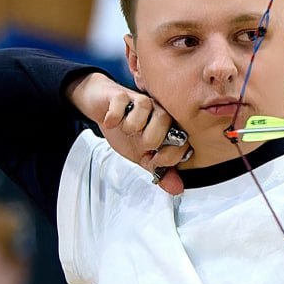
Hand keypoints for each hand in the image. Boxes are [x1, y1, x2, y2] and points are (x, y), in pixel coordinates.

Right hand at [66, 73, 192, 194]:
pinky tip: (111, 121)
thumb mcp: (142, 156)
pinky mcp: (122, 95)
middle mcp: (160, 113)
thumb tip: (176, 189)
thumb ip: (159, 170)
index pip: (180, 145)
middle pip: (160, 132)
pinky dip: (113, 117)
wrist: (103, 108)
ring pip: (141, 119)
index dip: (165, 157)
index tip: (152, 157)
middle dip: (144, 142)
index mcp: (169, 129)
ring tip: (124, 128)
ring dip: (127, 129)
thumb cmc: (125, 132)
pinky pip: (120, 107)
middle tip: (136, 139)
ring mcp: (142, 102)